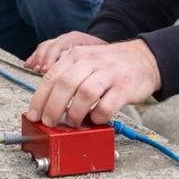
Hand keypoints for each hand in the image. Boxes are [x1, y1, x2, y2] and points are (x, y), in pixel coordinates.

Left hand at [23, 39, 161, 127]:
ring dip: (75, 113)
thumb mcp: (85, 62)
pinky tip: (95, 118)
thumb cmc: (109, 66)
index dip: (39, 99)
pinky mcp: (124, 87)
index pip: (51, 77)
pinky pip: (107, 105)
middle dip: (53, 108)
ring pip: (85, 94)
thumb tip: (45, 105)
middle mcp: (91, 61)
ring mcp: (109, 73)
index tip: (34, 115)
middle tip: (50, 122)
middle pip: (65, 85)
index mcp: (76, 56)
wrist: (143, 59)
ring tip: (73, 122)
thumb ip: (67, 78)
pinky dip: (98, 116)